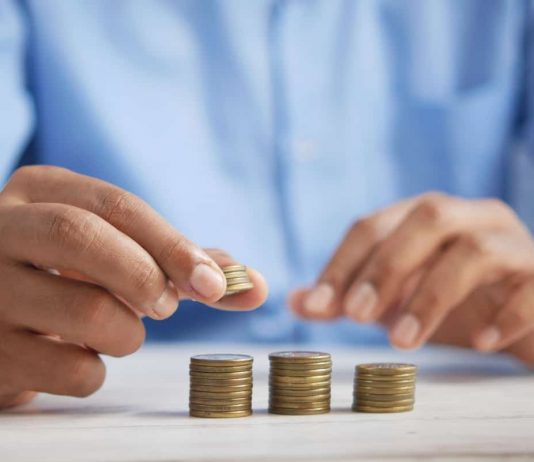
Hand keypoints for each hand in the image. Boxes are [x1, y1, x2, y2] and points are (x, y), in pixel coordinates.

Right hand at [0, 166, 266, 408]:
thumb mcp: (119, 251)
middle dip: (145, 276)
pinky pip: (67, 369)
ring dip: (128, 333)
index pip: (118, 206)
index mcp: (40, 191)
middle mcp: (0, 229)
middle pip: (83, 237)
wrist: (1, 314)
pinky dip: (94, 371)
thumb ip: (185, 264)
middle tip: (165, 306)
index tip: (215, 284)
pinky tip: (79, 356)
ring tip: (118, 330)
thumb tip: (255, 286)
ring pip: (85, 311)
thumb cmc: (74, 275)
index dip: (174, 245)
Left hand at [290, 193, 533, 364]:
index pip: (373, 225)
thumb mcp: (394, 302)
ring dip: (432, 295)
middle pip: (426, 218)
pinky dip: (503, 314)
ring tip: (403, 342)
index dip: (342, 263)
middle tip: (356, 316)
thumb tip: (296, 302)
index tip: (318, 306)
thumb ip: (348, 298)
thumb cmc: (452, 305)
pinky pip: (529, 284)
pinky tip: (478, 343)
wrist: (523, 318)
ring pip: (474, 249)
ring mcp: (512, 241)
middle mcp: (469, 217)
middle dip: (386, 267)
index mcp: (424, 217)